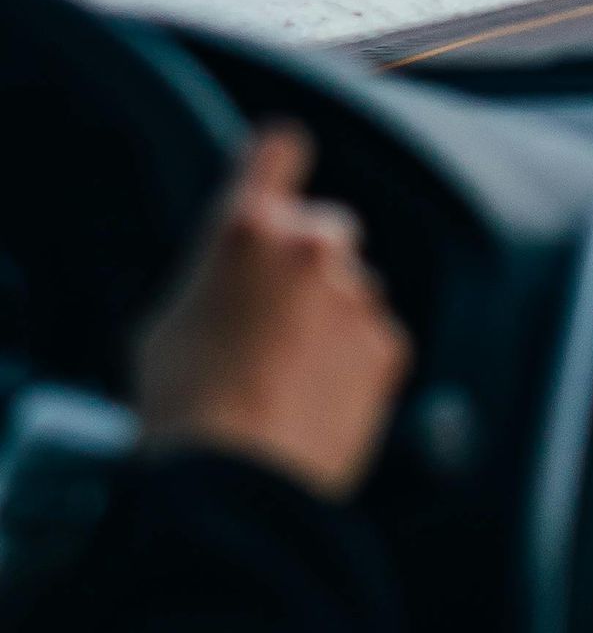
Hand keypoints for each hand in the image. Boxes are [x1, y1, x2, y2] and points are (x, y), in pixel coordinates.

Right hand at [134, 123, 411, 498]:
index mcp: (246, 229)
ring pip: (353, 290)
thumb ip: (210, 279)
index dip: (279, 160)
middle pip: (325, 228)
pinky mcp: (388, 346)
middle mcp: (310, 247)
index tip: (280, 170)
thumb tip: (227, 281)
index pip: (279, 148)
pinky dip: (354, 363)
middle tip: (275, 316)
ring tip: (288, 378)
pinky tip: (316, 402)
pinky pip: (374, 340)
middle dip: (306, 261)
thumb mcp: (164, 324)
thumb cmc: (181, 410)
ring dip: (332, 317)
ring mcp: (357, 296)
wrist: (233, 484)